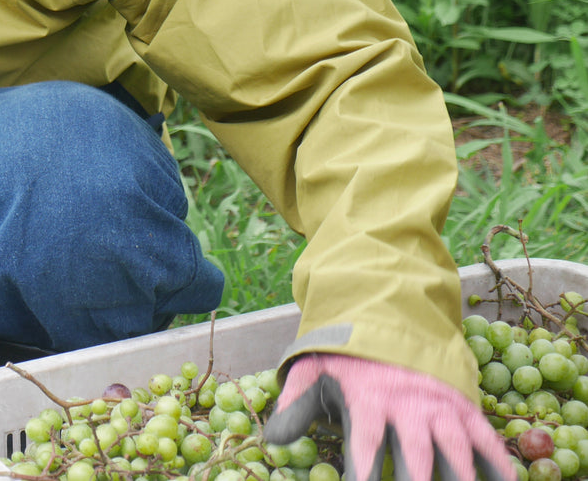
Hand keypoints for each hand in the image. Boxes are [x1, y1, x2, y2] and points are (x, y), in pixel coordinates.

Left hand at [263, 353, 514, 480]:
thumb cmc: (345, 353)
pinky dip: (498, 466)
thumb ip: (294, 405)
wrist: (386, 309)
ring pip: (456, 452)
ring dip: (459, 480)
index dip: (363, 472)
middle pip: (417, 456)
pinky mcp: (464, 404)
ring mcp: (440, 405)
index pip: (365, 444)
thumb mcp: (312, 370)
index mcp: (368, 398)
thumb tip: (273, 441)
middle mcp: (408, 404)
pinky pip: (486, 439)